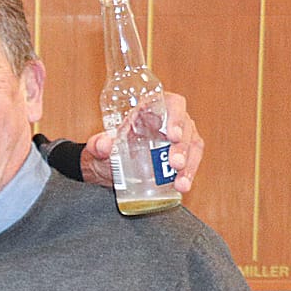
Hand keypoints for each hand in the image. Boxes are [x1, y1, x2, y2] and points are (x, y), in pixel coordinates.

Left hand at [82, 90, 203, 193]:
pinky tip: (182, 186)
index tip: (173, 136)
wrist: (111, 168)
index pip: (171, 103)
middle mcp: (171, 119)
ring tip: (180, 183)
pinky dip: (189, 174)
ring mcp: (181, 136)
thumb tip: (104, 145)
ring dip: (189, 165)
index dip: (176, 117)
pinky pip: (192, 161)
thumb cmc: (110, 149)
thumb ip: (98, 144)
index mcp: (152, 108)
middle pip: (185, 128)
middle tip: (175, 164)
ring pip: (192, 146)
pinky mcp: (184, 153)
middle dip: (182, 148)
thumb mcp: (99, 146)